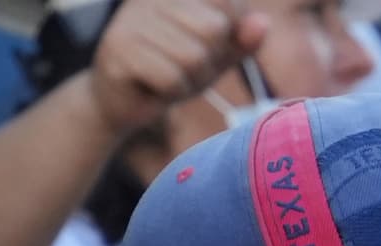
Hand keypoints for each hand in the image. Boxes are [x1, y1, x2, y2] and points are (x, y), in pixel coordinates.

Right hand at [87, 0, 264, 138]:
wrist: (122, 102)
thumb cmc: (172, 73)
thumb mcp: (215, 58)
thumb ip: (241, 42)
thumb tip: (262, 22)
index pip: (227, 3)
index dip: (229, 36)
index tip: (204, 48)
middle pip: (213, 29)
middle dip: (209, 61)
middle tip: (184, 69)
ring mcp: (129, 20)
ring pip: (193, 56)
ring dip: (190, 79)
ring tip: (168, 77)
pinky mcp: (118, 48)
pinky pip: (171, 76)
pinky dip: (172, 90)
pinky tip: (153, 86)